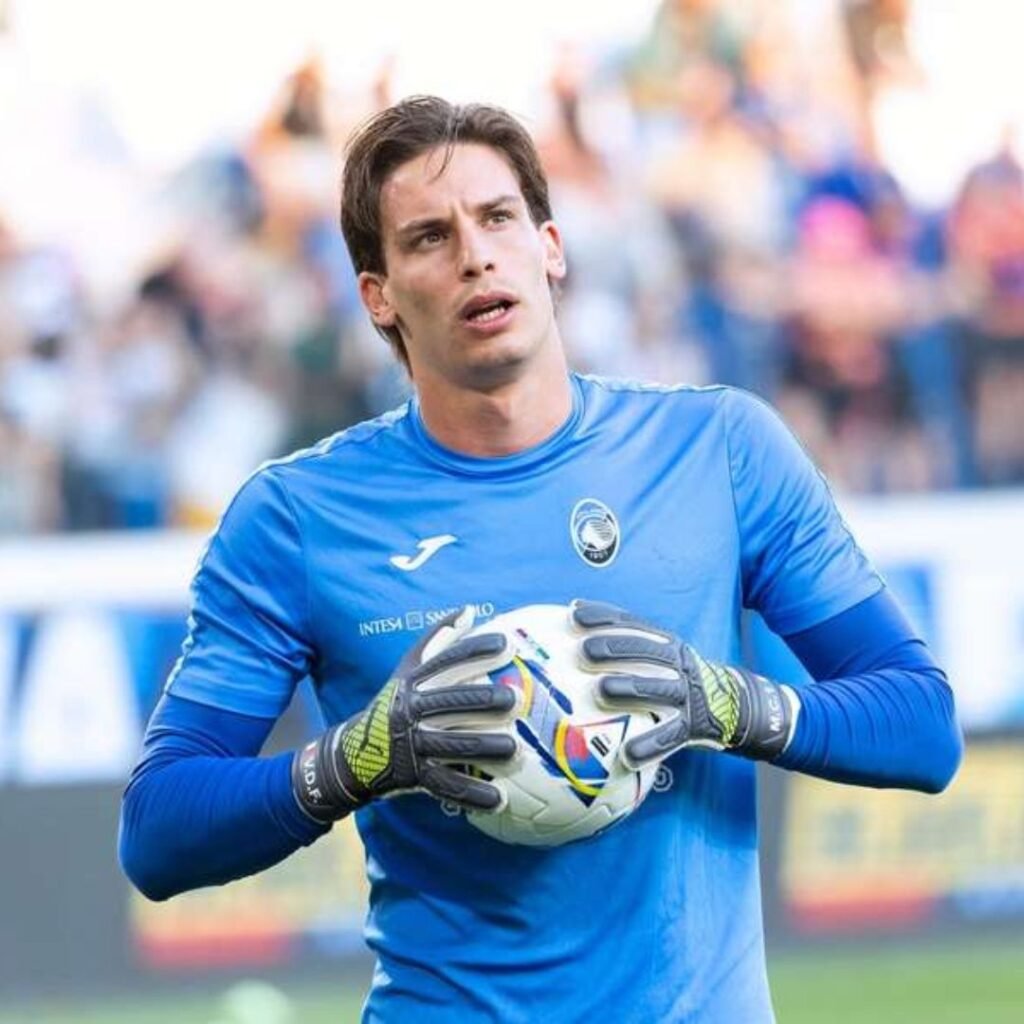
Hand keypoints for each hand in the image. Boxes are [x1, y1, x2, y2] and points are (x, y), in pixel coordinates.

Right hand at [293, 608, 517, 820]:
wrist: (353, 753)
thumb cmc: (394, 703)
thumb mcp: (408, 669)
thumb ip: (438, 640)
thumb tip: (469, 609)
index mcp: (411, 681)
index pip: (445, 660)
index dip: (475, 650)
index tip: (506, 645)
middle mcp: (410, 710)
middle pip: (450, 702)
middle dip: (484, 700)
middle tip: (516, 699)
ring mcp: (412, 745)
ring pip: (453, 746)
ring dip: (485, 748)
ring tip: (515, 749)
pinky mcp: (415, 777)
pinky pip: (448, 786)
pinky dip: (473, 795)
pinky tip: (500, 797)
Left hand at [571, 600, 794, 768]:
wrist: (733, 705)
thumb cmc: (677, 678)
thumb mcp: (659, 655)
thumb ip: (624, 644)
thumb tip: (571, 622)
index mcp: (664, 643)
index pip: (631, 623)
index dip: (603, 617)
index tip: (573, 614)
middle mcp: (676, 663)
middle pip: (644, 650)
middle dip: (612, 648)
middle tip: (583, 651)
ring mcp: (686, 694)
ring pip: (657, 688)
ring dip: (628, 687)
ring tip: (601, 690)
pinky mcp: (693, 726)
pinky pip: (669, 737)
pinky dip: (648, 746)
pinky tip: (627, 755)